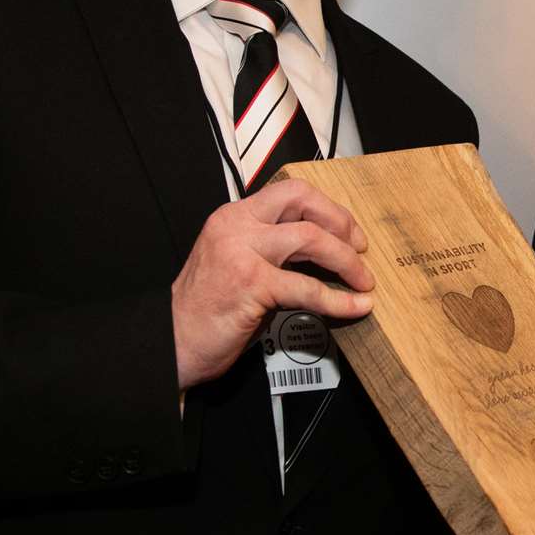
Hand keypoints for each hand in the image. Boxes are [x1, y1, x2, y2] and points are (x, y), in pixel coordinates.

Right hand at [170, 179, 373, 388]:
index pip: (289, 193)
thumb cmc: (206, 311)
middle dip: (340, 221)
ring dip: (346, 260)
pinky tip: (355, 307)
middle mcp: (236, 225)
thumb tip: (322, 257)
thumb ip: (272, 252)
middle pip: (302, 199)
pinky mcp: (252, 283)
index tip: (347, 231)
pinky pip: (308, 288)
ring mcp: (243, 251)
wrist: (171, 341)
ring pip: (311, 238)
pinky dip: (339, 300)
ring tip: (363, 281)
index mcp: (234, 217)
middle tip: (360, 248)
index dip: (326, 208)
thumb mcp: (238, 265)